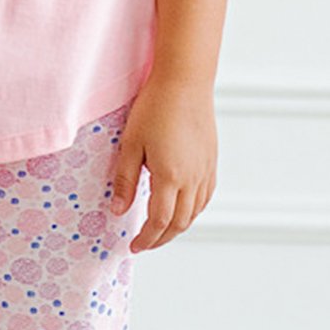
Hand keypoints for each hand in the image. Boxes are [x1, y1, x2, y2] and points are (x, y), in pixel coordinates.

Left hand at [109, 74, 217, 251]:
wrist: (185, 83)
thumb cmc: (154, 108)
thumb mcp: (130, 144)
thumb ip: (124, 180)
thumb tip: (118, 210)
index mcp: (170, 177)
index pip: (159, 222)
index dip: (146, 239)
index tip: (133, 246)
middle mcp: (192, 179)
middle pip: (179, 223)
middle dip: (161, 239)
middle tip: (143, 243)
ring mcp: (205, 171)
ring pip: (195, 213)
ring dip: (177, 227)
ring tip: (159, 230)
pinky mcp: (211, 162)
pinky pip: (205, 197)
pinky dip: (193, 211)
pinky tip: (182, 209)